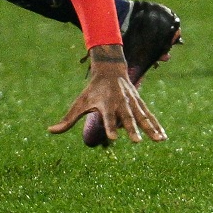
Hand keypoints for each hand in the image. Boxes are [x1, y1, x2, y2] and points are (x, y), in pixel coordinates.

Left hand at [48, 51, 164, 145]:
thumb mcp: (79, 103)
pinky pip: (149, 116)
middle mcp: (121, 103)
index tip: (113, 138)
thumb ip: (67, 119)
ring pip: (143, 117)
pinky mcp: (139, 103)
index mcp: (106, 104)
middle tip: (137, 142)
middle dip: (132, 130)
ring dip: (151, 128)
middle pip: (128, 118)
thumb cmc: (93, 90)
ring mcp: (132, 103)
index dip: (110, 127)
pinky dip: (156, 125)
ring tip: (159, 140)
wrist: (111, 69)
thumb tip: (50, 130)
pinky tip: (163, 137)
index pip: (107, 117)